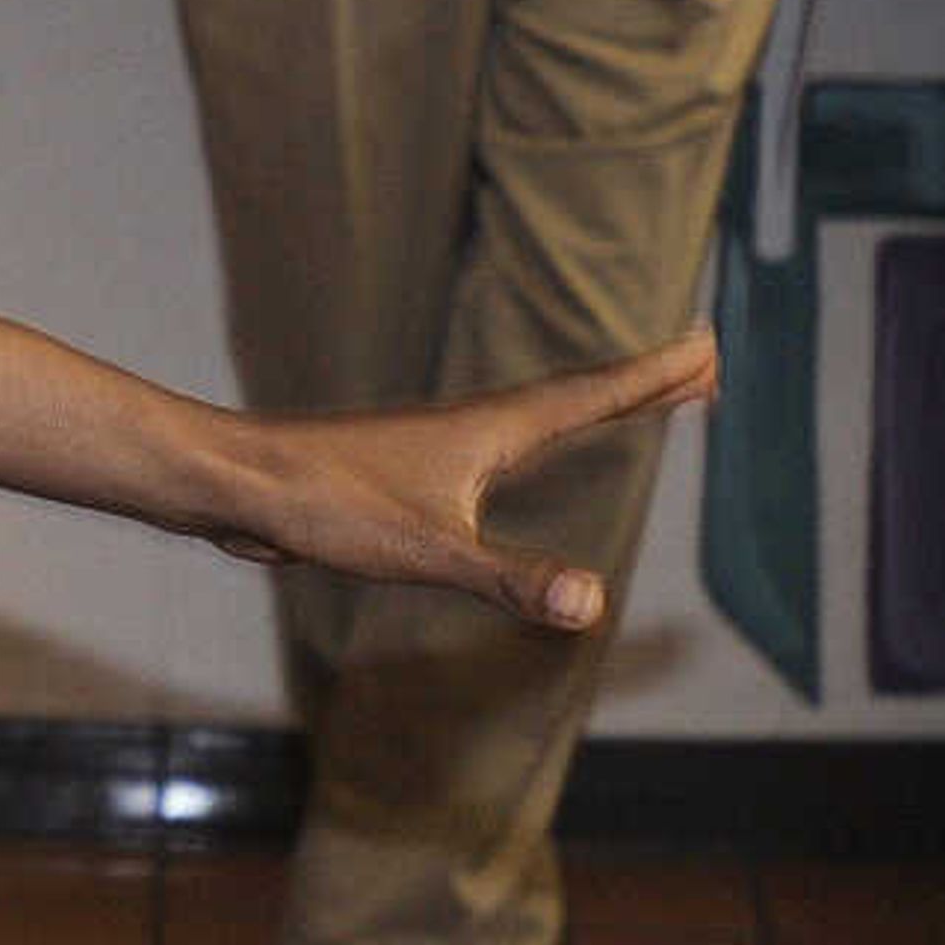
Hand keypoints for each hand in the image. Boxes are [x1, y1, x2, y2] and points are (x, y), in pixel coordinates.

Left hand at [211, 328, 720, 631]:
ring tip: (637, 398)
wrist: (236, 484)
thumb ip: (510, 576)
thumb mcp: (428, 551)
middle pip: (576, 398)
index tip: (709, 344)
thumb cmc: (325, 506)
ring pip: (536, 418)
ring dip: (595, 404)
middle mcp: (471, 427)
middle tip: (703, 362)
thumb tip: (594, 601)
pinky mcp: (409, 473)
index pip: (591, 398)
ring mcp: (439, 448)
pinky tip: (522, 454)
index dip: (653, 378)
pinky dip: (540, 437)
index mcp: (489, 432)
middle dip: (642, 385)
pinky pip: (499, 449)